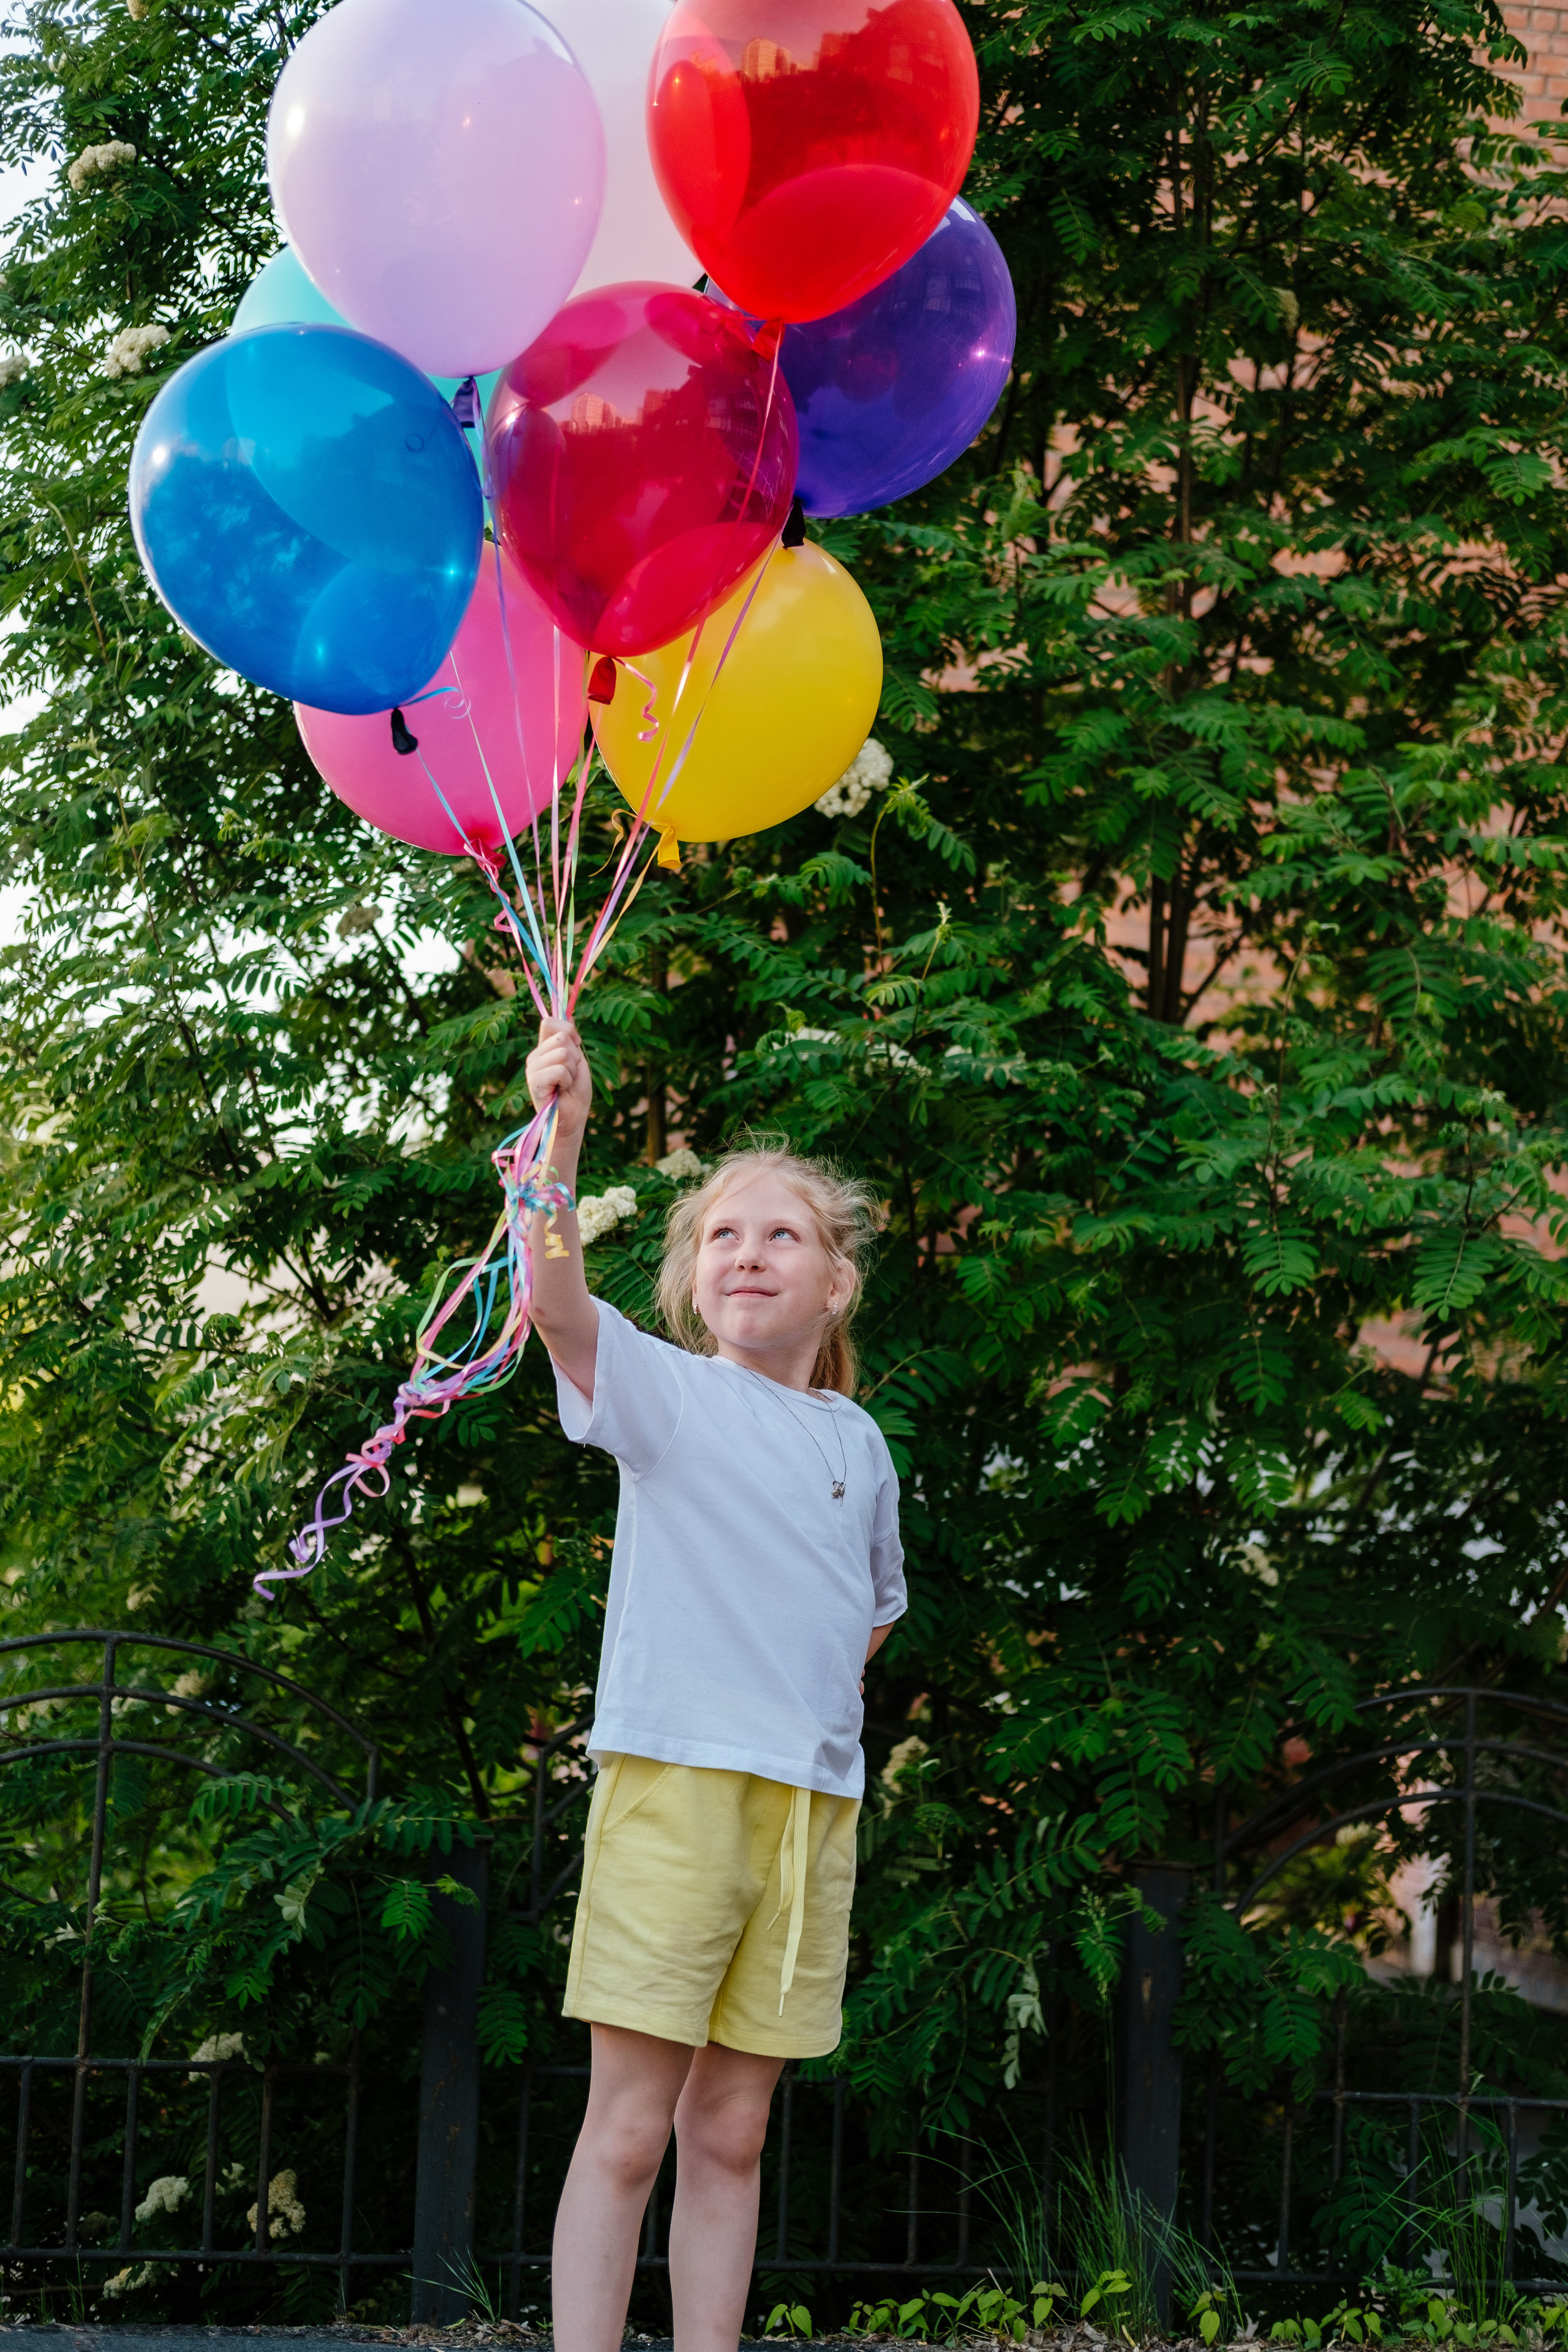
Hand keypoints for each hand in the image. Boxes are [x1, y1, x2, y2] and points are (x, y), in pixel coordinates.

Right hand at [526, 1018, 591, 1145]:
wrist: (573, 1118)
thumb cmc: (576, 1092)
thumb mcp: (577, 1060)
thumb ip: (571, 1040)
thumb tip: (570, 1016)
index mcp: (543, 1049)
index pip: (549, 1022)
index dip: (569, 1030)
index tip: (577, 1046)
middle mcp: (535, 1056)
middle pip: (562, 1037)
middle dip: (575, 1057)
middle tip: (570, 1075)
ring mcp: (532, 1069)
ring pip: (563, 1053)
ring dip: (572, 1071)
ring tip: (565, 1084)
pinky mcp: (534, 1082)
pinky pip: (559, 1069)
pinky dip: (568, 1081)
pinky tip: (561, 1090)